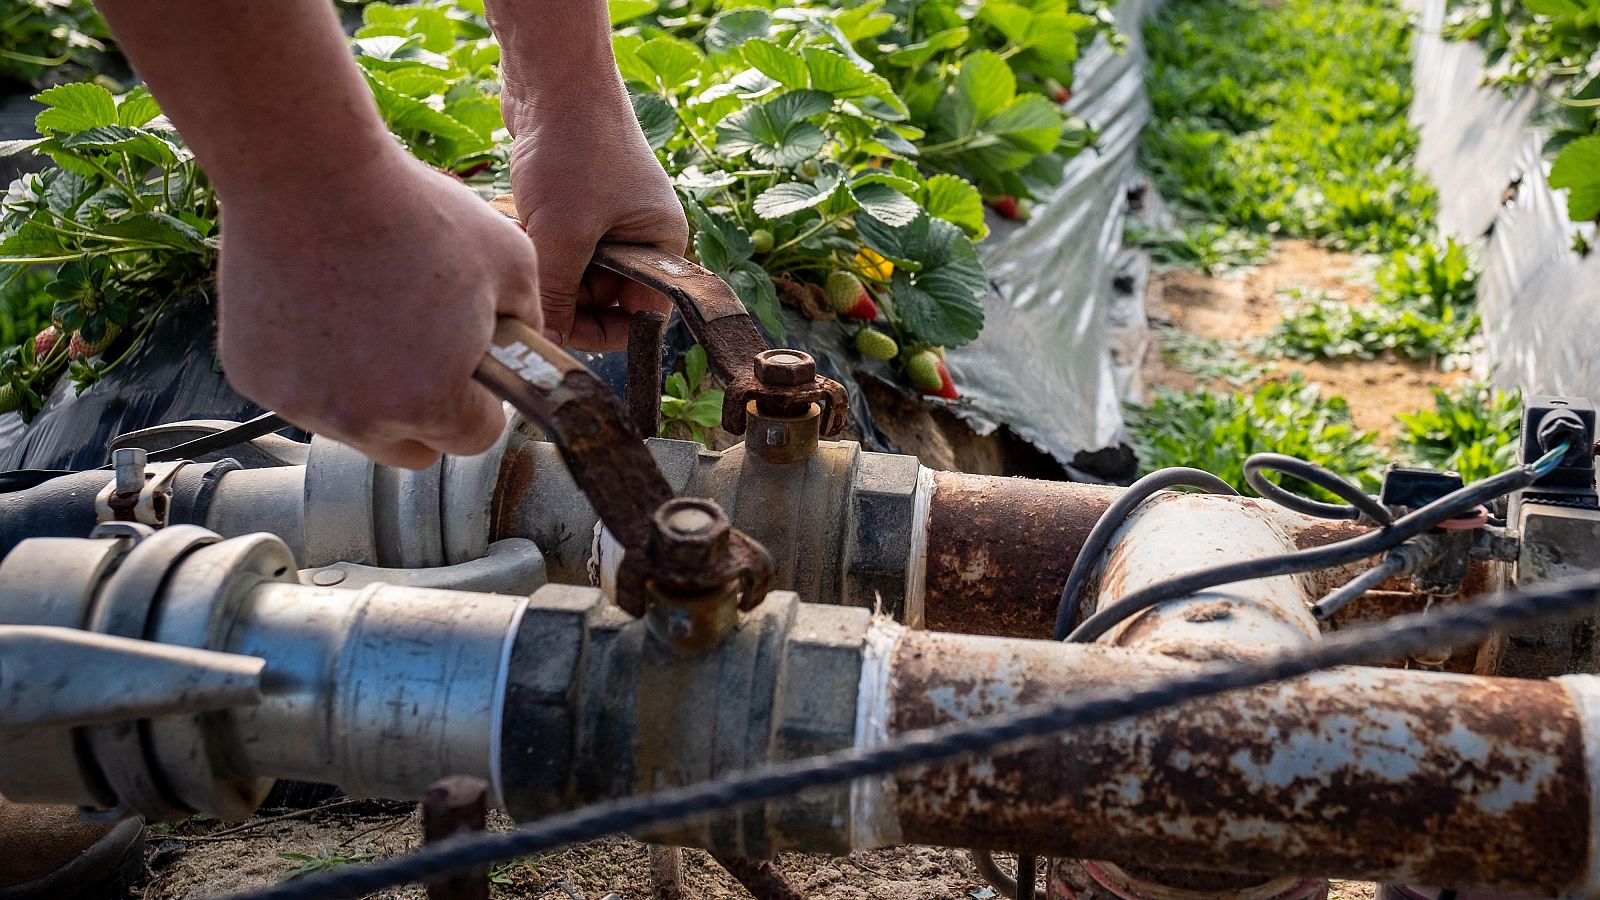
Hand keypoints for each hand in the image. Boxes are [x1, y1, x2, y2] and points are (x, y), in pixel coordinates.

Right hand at [216, 149, 540, 468]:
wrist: (307, 172)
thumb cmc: (413, 211)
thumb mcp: (512, 261)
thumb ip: (529, 324)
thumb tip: (524, 352)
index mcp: (431, 401)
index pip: (472, 440)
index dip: (481, 403)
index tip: (473, 370)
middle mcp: (362, 419)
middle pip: (411, 448)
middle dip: (427, 412)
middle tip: (425, 350)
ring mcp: (301, 402)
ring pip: (354, 424)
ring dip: (369, 392)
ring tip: (372, 316)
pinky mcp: (253, 377)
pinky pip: (301, 391)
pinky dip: (315, 366)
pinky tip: (324, 306)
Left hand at [504, 92, 687, 350]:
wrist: (553, 76)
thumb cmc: (576, 148)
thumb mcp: (564, 234)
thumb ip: (556, 296)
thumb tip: (545, 346)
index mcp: (661, 246)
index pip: (641, 315)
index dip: (602, 330)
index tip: (561, 331)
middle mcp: (639, 235)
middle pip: (601, 297)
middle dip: (563, 293)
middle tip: (531, 277)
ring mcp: (606, 216)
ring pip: (571, 270)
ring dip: (542, 264)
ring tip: (521, 236)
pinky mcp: (574, 200)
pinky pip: (554, 241)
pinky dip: (533, 238)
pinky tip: (515, 217)